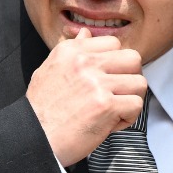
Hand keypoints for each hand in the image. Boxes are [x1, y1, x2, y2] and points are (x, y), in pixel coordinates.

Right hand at [26, 28, 146, 164]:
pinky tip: (110, 123)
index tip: (108, 78)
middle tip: (118, 93)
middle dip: (130, 78)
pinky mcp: (105, 105)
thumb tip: (86, 33)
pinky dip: (127, 118)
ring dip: (130, 99)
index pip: (113, 43)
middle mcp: (85, 63)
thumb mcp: (49, 70)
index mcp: (71, 52)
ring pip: (139, 82)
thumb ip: (72, 50)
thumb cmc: (40, 111)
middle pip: (133, 58)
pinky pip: (136, 105)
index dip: (116, 64)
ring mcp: (96, 83)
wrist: (32, 138)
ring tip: (113, 110)